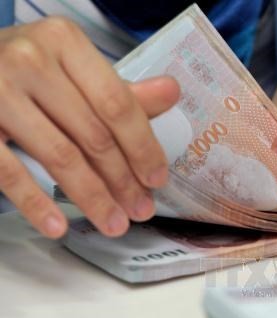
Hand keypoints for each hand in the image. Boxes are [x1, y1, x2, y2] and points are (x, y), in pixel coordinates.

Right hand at [0, 17, 179, 237]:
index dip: (142, 146)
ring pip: (59, 156)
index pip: (117, 103)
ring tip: (114, 223)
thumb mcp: (72, 66)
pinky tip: (58, 227)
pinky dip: (36, 203)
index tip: (157, 178)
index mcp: (65, 42)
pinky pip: (9, 172)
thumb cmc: (27, 67)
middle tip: (140, 209)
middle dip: (123, 180)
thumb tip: (171, 93)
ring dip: (92, 198)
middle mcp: (31, 61)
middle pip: (93, 134)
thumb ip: (119, 88)